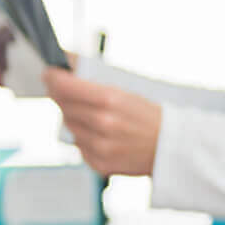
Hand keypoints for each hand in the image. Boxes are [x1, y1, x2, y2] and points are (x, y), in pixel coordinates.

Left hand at [43, 67, 161, 176]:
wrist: (174, 148)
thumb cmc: (152, 117)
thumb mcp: (128, 90)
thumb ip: (93, 79)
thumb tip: (66, 60)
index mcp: (110, 100)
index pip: (64, 86)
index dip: (53, 78)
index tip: (51, 74)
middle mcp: (102, 123)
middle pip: (62, 105)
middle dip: (63, 96)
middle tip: (70, 92)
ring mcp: (100, 146)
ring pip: (69, 126)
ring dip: (75, 118)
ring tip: (95, 117)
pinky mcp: (99, 163)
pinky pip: (79, 146)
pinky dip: (85, 138)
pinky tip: (102, 136)